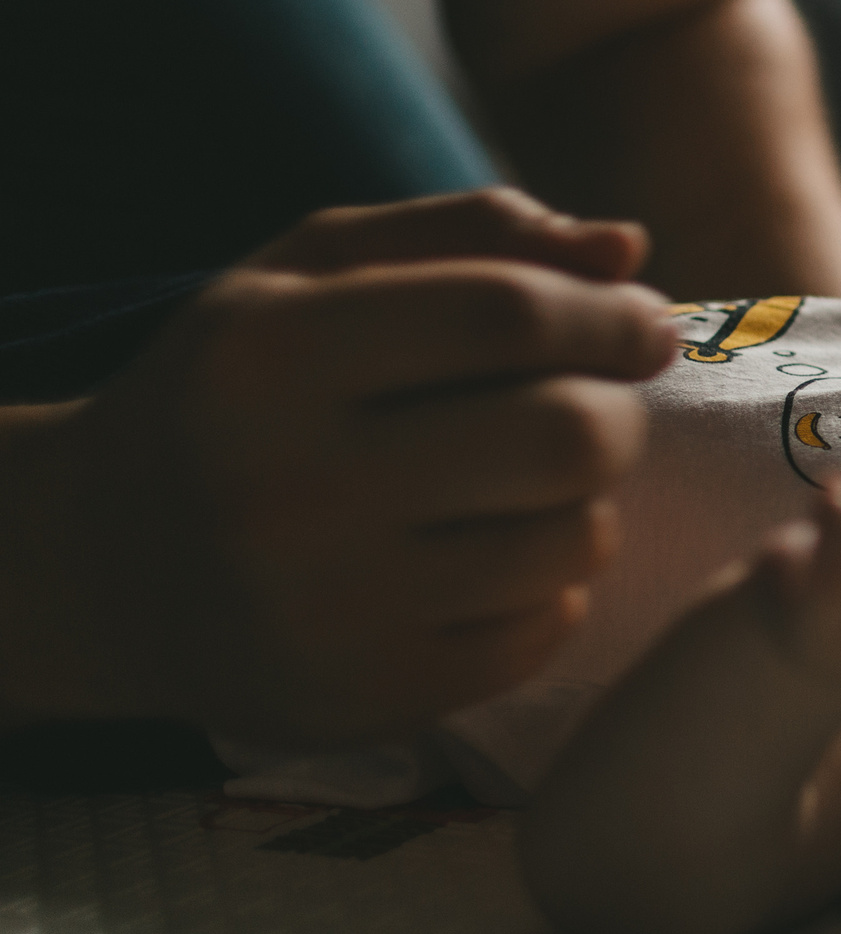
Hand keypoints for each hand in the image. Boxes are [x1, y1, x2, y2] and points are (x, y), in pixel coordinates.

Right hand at [0, 189, 678, 745]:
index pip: (506, 315)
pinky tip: (482, 562)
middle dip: (614, 412)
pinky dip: (546, 587)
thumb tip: (631, 250)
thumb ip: (474, 234)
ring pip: (574, 540)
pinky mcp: (365, 698)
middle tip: (592, 409)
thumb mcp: (315, 272)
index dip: (608, 314)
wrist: (102, 562)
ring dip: (583, 504)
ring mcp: (327, 607)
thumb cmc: (242, 387)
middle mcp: (290, 486)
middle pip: (565, 435)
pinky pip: (545, 632)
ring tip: (521, 488)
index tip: (644, 324)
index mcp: (271, 354)